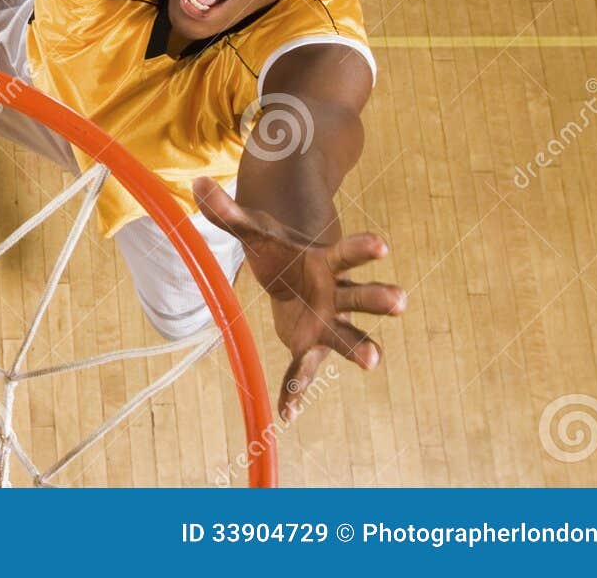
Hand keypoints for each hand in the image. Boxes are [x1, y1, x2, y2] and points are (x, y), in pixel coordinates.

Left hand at [194, 178, 405, 420]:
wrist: (290, 276)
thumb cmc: (279, 251)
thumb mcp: (253, 231)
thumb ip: (229, 213)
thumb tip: (196, 183)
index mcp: (328, 262)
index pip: (350, 253)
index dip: (364, 247)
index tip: (382, 243)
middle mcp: (339, 295)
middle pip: (363, 295)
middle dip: (380, 297)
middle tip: (400, 299)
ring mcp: (331, 323)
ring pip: (351, 336)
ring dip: (362, 348)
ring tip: (374, 360)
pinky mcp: (312, 346)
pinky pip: (304, 370)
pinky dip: (296, 390)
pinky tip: (287, 414)